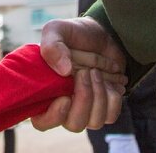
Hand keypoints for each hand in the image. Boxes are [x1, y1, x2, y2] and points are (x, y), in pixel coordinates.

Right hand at [31, 17, 126, 131]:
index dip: (54, 116)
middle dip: (83, 99)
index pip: (42, 122)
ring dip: (99, 94)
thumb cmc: (74, 34)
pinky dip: (113, 95)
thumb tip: (64, 71)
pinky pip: (111, 115)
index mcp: (45, 92)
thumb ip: (51, 46)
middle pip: (74, 124)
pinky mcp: (105, 107)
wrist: (102, 33)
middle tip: (86, 72)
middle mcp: (65, 106)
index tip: (65, 97)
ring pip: (95, 122)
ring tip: (97, 71)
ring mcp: (86, 109)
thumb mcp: (56, 30)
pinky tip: (109, 79)